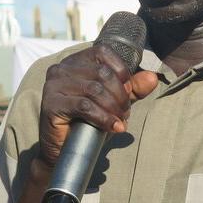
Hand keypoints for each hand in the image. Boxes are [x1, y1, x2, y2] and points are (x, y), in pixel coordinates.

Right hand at [38, 45, 157, 165]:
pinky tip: (113, 128)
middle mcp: (61, 68)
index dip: (121, 71)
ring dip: (113, 108)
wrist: (63, 150)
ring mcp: (53, 85)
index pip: (103, 52)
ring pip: (94, 89)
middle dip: (120, 95)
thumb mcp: (114, 102)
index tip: (128, 92)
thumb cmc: (89, 122)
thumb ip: (132, 89)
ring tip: (120, 121)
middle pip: (101, 73)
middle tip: (125, 113)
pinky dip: (103, 118)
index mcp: (75, 61)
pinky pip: (84, 106)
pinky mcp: (50, 104)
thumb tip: (152, 77)